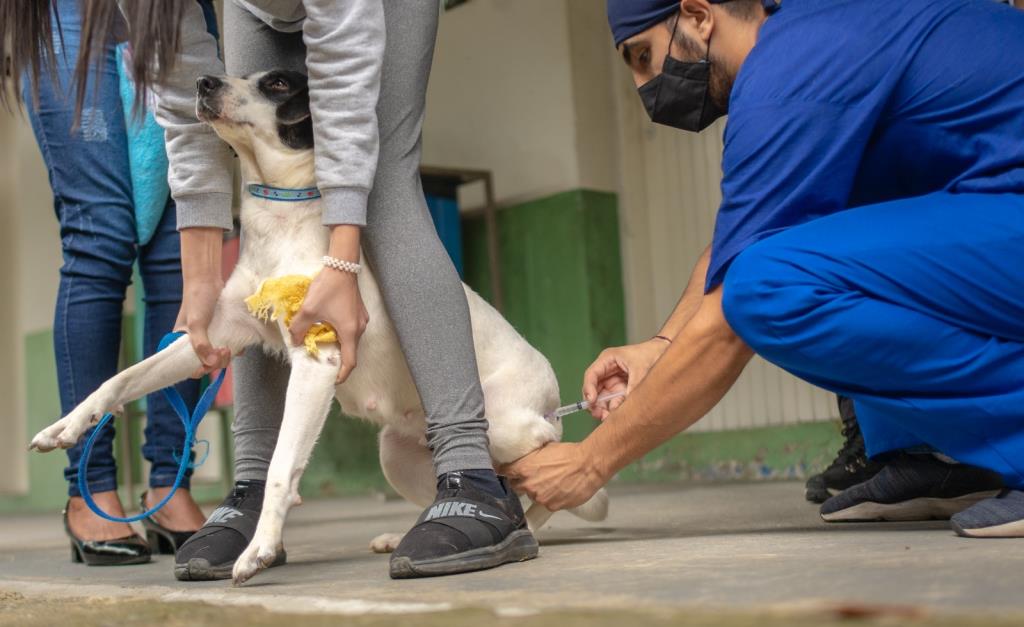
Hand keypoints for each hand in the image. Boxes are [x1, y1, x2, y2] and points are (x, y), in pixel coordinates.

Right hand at [178, 278, 230, 378]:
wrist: (208, 281)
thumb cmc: (196, 301)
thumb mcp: (196, 324)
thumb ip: (201, 345)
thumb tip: (212, 363)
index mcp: (182, 344)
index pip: (188, 366)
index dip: (199, 370)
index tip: (208, 365)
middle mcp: (196, 343)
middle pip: (207, 364)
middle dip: (216, 362)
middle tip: (224, 351)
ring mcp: (210, 338)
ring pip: (219, 357)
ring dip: (226, 358)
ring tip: (230, 348)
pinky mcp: (223, 333)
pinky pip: (230, 348)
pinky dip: (235, 350)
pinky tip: (239, 346)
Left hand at [288, 268, 368, 382]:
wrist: (341, 265)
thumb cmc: (328, 287)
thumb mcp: (308, 309)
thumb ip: (299, 329)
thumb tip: (295, 341)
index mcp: (350, 332)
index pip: (350, 362)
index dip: (342, 374)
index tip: (333, 381)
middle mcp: (360, 328)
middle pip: (350, 351)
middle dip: (336, 358)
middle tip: (321, 361)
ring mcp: (361, 319)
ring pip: (350, 339)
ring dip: (337, 344)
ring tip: (321, 344)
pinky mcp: (359, 312)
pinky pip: (350, 329)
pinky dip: (340, 334)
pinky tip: (327, 328)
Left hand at [500, 442, 604, 510]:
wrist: (588, 465)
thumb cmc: (568, 453)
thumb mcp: (545, 449)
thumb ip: (532, 458)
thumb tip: (527, 459)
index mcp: (523, 468)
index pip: (504, 472)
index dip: (504, 472)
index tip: (504, 472)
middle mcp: (528, 484)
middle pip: (516, 487)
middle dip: (522, 483)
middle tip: (533, 477)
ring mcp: (539, 497)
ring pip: (533, 496)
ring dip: (538, 491)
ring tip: (552, 483)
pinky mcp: (551, 507)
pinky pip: (547, 504)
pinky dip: (551, 499)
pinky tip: (561, 490)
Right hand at [582, 339, 669, 419]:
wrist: (665, 353)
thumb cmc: (652, 355)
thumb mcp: (642, 371)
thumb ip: (632, 389)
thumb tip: (622, 408)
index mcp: (608, 359)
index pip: (591, 375)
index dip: (588, 389)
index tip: (591, 402)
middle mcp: (607, 371)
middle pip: (594, 390)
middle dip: (595, 404)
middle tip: (600, 416)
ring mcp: (613, 381)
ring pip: (602, 398)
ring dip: (604, 409)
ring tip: (609, 418)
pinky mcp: (621, 390)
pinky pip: (613, 402)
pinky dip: (613, 409)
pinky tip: (617, 415)